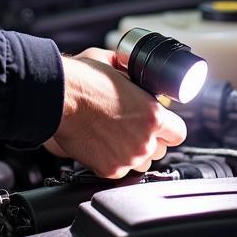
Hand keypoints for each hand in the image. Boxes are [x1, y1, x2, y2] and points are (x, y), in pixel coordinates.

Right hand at [46, 47, 186, 177]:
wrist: (58, 97)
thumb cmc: (84, 81)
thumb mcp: (117, 67)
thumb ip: (133, 75)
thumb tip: (134, 71)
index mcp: (153, 115)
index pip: (178, 133)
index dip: (168, 128)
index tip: (160, 125)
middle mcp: (143, 141)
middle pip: (160, 150)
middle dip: (148, 140)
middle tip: (129, 127)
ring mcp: (127, 158)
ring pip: (141, 163)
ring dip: (132, 153)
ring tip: (114, 136)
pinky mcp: (108, 169)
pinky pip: (119, 169)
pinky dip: (112, 160)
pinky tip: (101, 143)